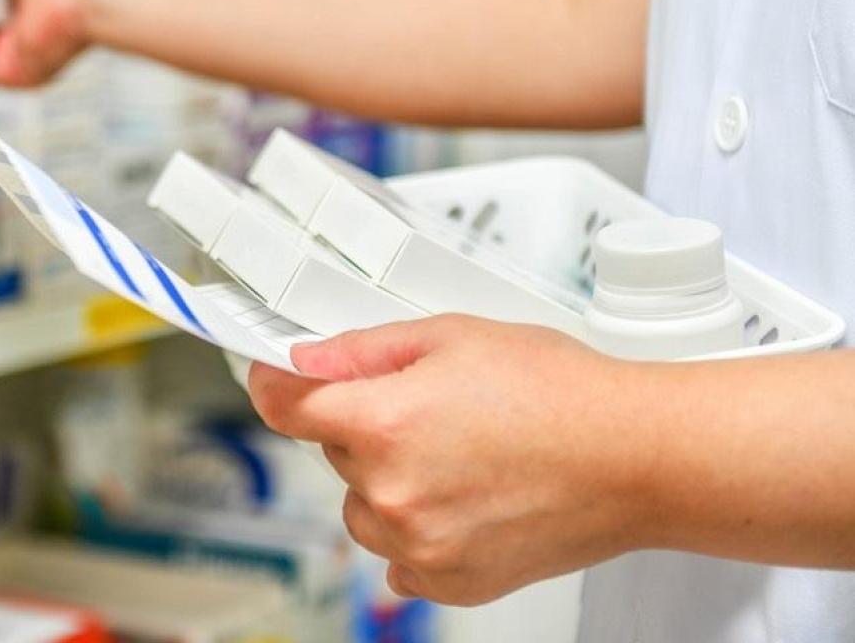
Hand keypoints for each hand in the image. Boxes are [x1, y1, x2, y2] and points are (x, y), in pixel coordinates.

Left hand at [248, 316, 655, 605]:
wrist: (637, 458)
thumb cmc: (561, 394)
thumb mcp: (452, 336)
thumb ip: (363, 350)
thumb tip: (305, 360)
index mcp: (382, 424)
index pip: (282, 406)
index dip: (278, 383)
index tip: (278, 379)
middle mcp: (391, 493)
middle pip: (332, 452)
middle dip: (366, 426)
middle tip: (434, 409)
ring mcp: (419, 544)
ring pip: (362, 506)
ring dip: (389, 483)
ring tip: (459, 456)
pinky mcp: (450, 580)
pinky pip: (399, 556)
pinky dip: (420, 531)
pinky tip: (467, 499)